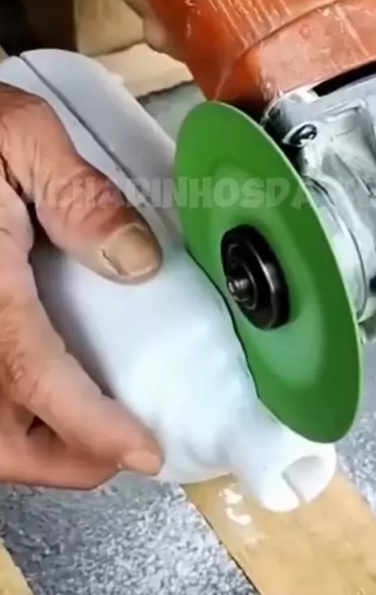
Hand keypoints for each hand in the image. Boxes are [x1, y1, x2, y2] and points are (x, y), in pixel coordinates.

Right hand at [0, 86, 162, 487]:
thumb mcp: (19, 135)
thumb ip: (76, 194)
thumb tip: (136, 262)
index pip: (32, 375)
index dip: (90, 426)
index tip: (143, 451)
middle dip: (60, 459)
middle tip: (120, 448)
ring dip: (32, 445)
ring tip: (88, 427)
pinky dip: (10, 413)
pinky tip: (42, 392)